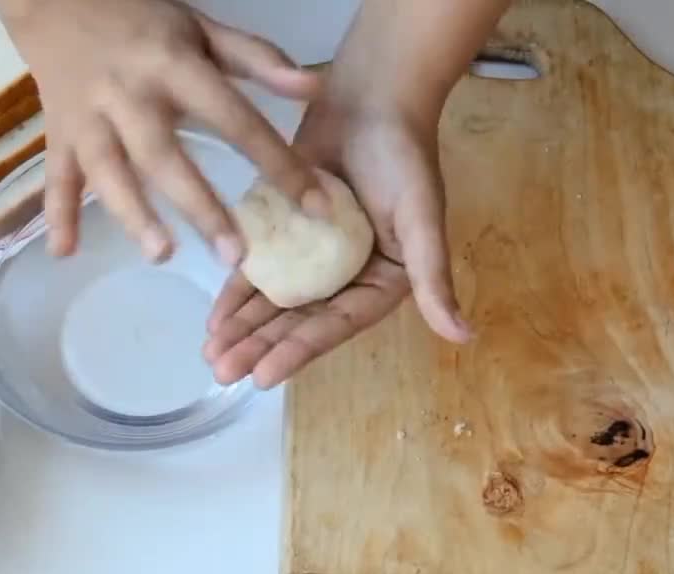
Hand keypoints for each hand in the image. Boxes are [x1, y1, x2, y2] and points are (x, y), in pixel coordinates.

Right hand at [0, 0, 321, 263]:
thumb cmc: (142, 20)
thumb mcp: (202, 28)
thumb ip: (257, 58)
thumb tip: (314, 87)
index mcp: (173, 66)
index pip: (234, 118)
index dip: (276, 161)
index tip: (312, 205)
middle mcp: (129, 95)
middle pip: (165, 156)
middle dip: (199, 206)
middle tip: (234, 255)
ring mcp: (88, 117)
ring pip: (109, 171)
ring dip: (132, 214)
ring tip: (160, 254)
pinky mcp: (58, 134)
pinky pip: (57, 177)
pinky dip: (57, 215)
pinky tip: (65, 252)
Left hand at [203, 72, 471, 388]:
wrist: (371, 97)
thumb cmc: (402, 157)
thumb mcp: (421, 219)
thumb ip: (432, 278)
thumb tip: (464, 337)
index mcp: (382, 281)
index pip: (335, 324)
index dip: (299, 351)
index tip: (263, 377)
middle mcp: (345, 276)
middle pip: (298, 320)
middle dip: (259, 347)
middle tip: (221, 373)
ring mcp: (312, 255)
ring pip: (273, 300)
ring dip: (242, 328)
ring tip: (210, 355)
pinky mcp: (284, 230)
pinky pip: (258, 266)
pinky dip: (236, 291)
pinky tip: (213, 317)